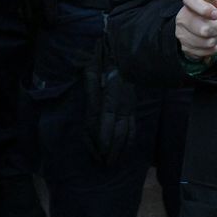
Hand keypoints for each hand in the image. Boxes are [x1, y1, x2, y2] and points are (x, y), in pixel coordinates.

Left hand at [83, 35, 136, 165]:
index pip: (106, 116)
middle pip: (118, 129)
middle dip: (111, 149)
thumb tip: (82, 101)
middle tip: (104, 165)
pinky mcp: (133, 105)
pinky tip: (125, 149)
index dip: (103, 135)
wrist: (128, 51)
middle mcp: (122, 101)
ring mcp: (129, 104)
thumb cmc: (105, 58)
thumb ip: (89, 83)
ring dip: (120, 148)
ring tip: (113, 162)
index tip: (100, 151)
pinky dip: (129, 139)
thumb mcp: (92, 67)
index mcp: (110, 91)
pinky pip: (133, 125)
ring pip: (127, 129)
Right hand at [175, 0, 216, 60]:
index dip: (204, 8)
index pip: (190, 0)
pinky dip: (214, 47)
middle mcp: (182, 17)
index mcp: (190, 1)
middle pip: (203, 28)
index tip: (216, 14)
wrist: (216, 31)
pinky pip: (206, 51)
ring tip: (216, 32)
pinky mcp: (185, 48)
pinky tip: (213, 40)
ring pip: (205, 42)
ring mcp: (182, 33)